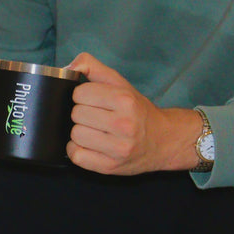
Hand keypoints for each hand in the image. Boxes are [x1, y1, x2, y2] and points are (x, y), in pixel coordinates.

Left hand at [65, 53, 200, 174]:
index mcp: (125, 100)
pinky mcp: (110, 167)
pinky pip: (76, 156)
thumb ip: (94, 67)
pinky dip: (78, 151)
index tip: (93, 100)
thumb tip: (69, 65)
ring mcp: (118, 148)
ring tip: (95, 131)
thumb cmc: (138, 110)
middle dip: (82, 114)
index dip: (83, 96)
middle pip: (76, 114)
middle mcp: (123, 124)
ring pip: (75, 135)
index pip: (79, 93)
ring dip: (80, 132)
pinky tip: (90, 145)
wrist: (164, 140)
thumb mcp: (120, 83)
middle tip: (96, 117)